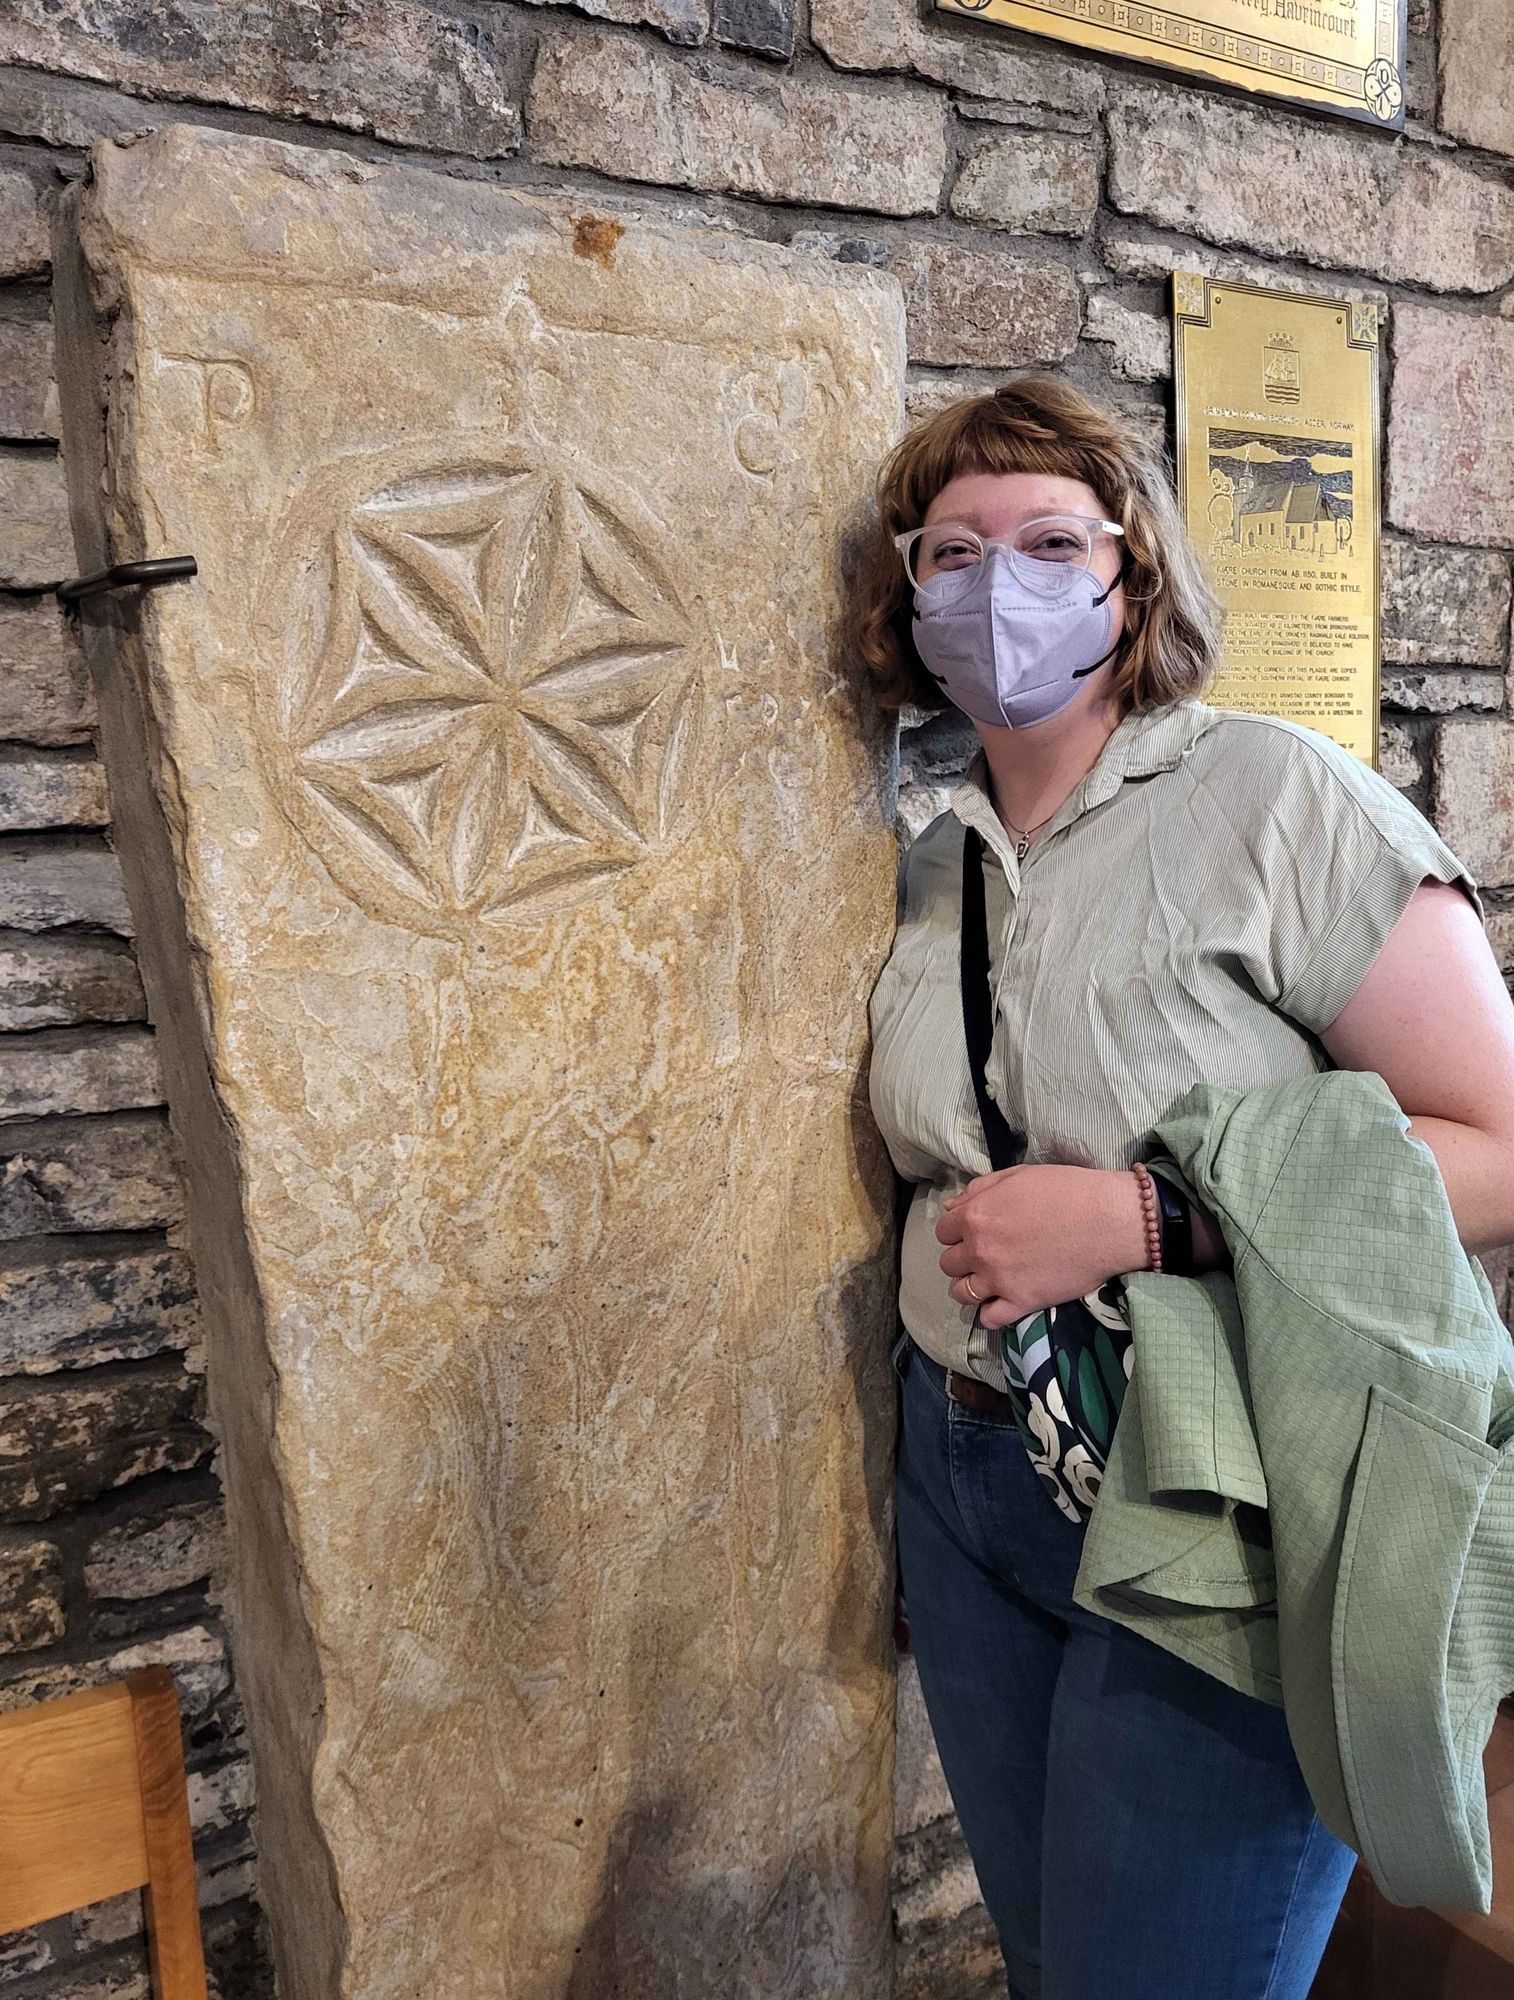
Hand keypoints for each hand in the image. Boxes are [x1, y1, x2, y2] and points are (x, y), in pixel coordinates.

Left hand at [935, 1164, 1148, 1330]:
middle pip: (949, 1264)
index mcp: (976, 1216)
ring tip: (990, 1281)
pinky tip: (1002, 1303)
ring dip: (971, 1287)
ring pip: (961, 1293)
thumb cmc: (1067, 1189)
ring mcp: (998, 1280)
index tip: (973, 1233)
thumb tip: (951, 1206)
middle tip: (986, 1255)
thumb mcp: (1018, 1176)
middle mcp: (980, 1250)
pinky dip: (991, 1314)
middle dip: (963, 1259)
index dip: (957, 1231)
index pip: (943, 1231)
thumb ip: (979, 1190)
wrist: (1108, 1220)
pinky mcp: (1021, 1303)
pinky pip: (989, 1319)